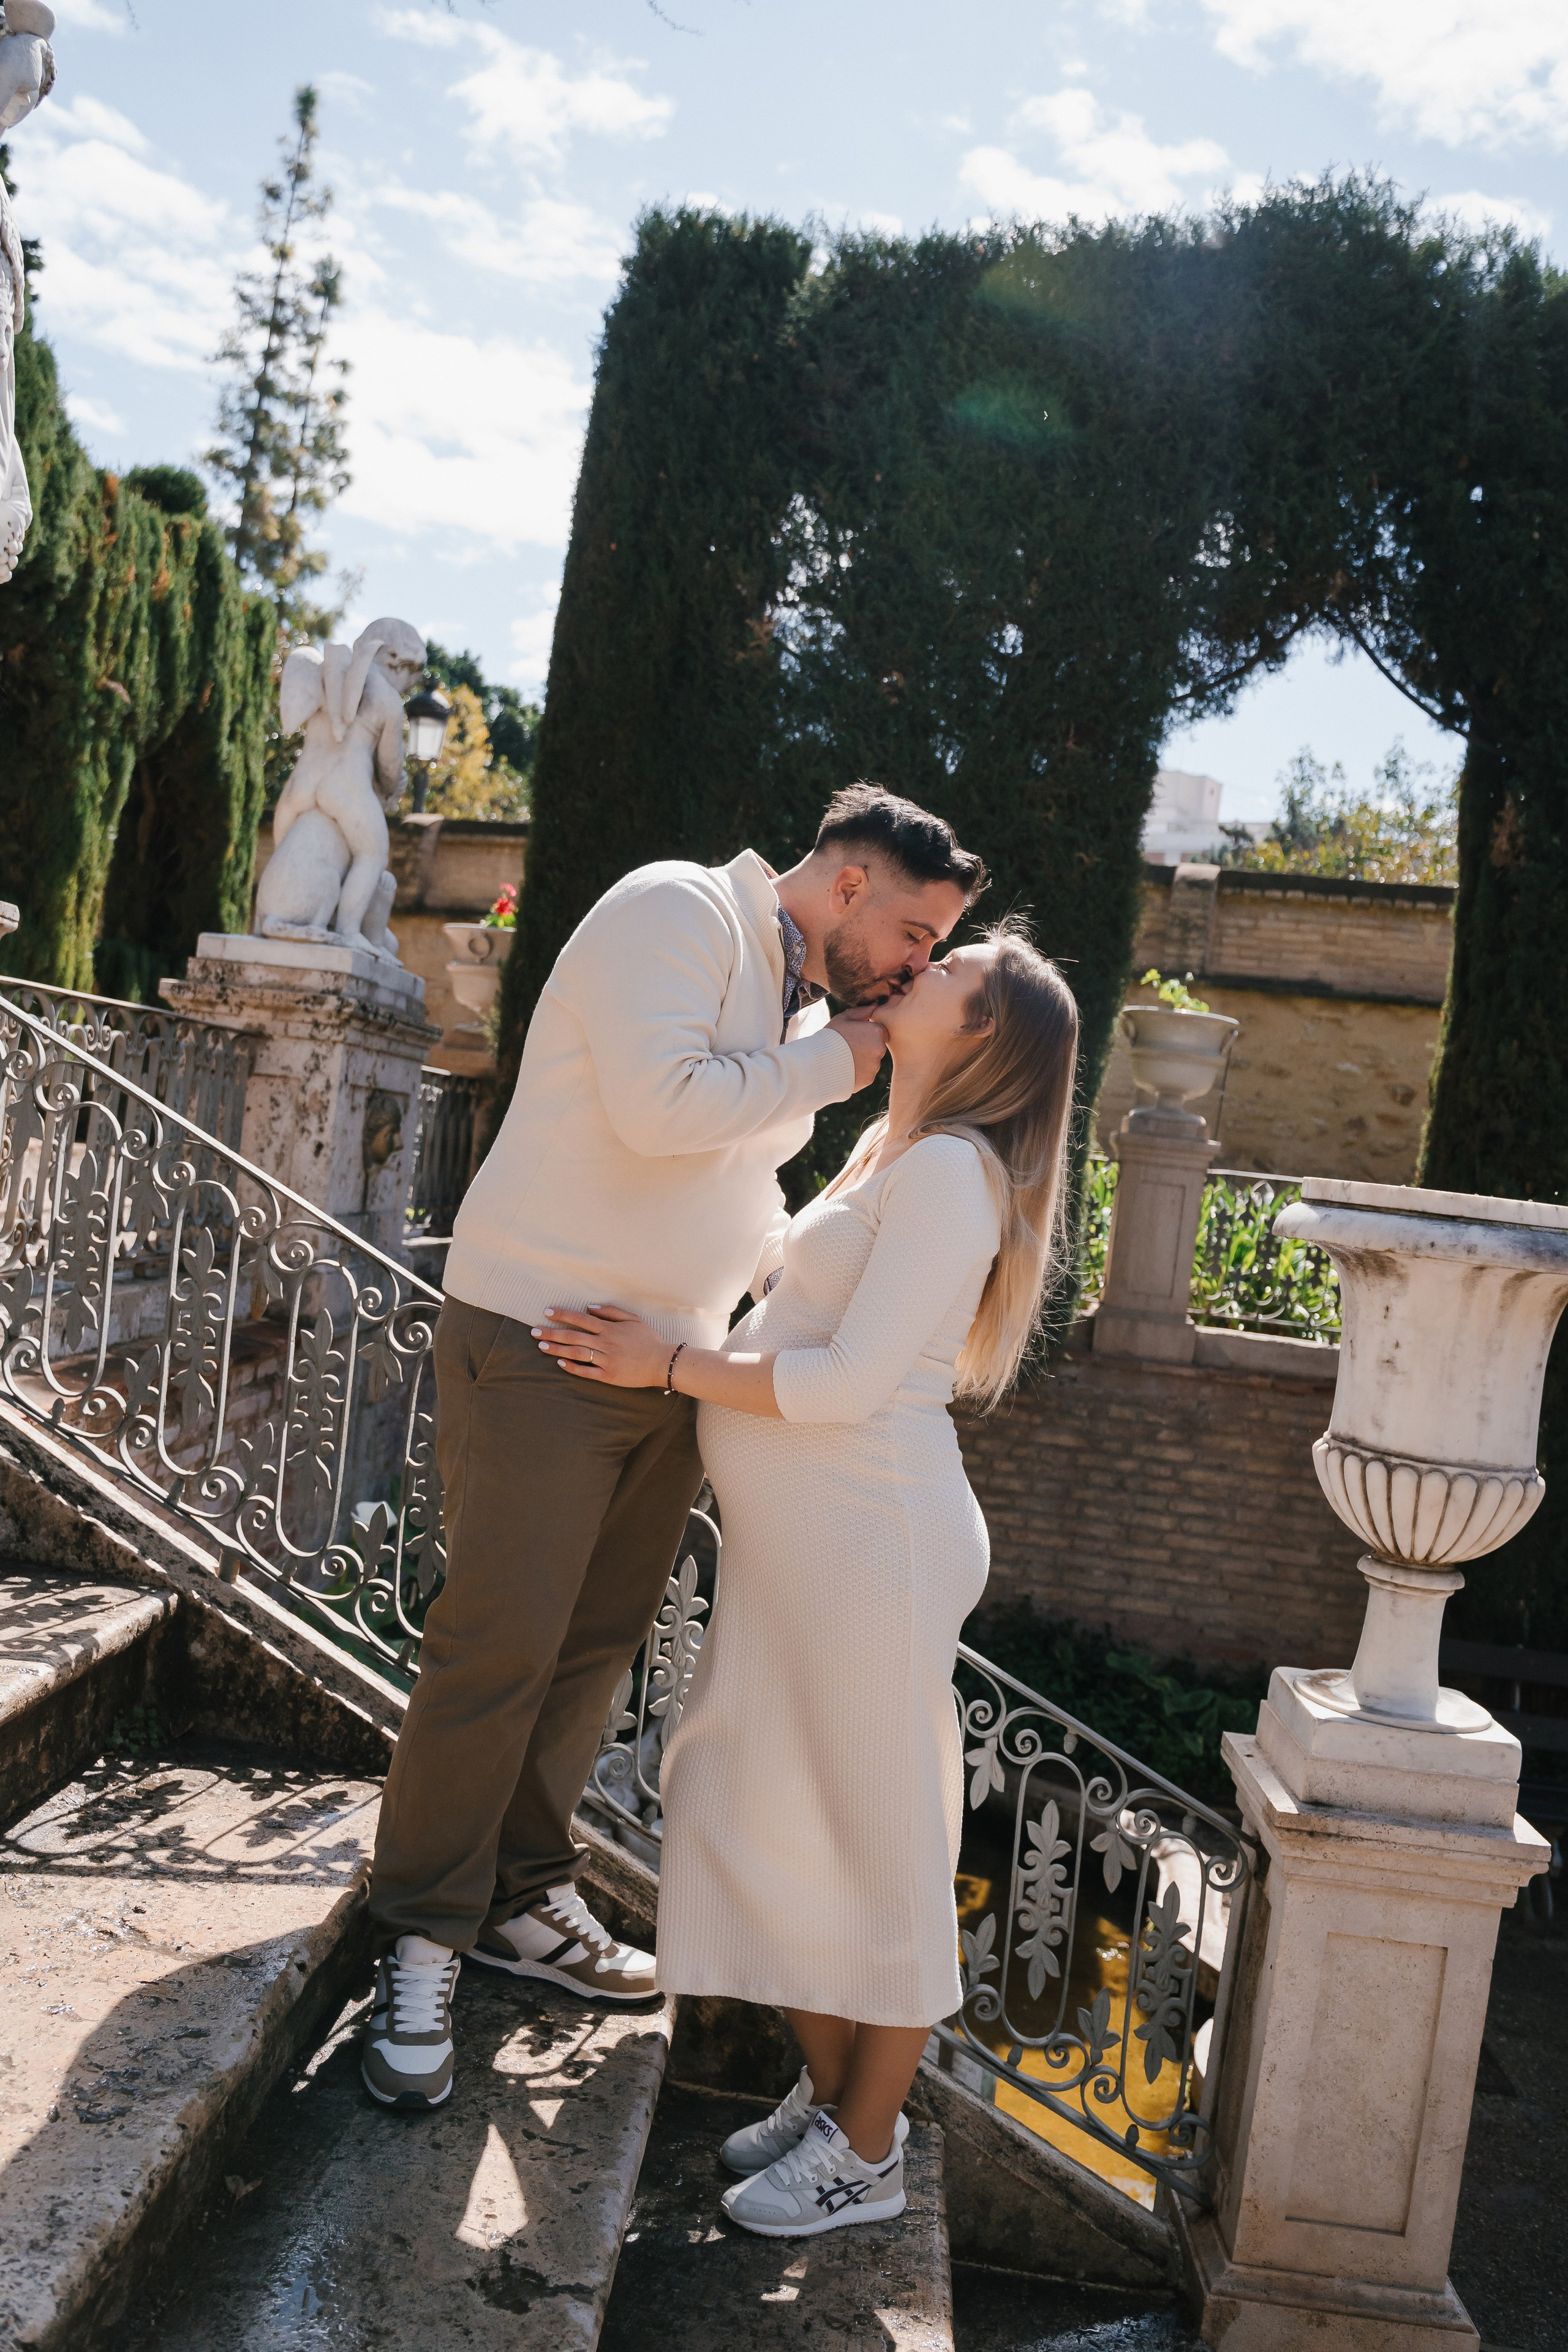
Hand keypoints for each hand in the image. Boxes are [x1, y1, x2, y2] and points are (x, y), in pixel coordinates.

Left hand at [534, 1304, 670, 1386]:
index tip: (547, 1312)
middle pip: (573, 1336)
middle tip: (534, 1331)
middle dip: (552, 1333)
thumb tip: (589, 1308)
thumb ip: (611, 1312)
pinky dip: (572, 1367)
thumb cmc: (648, 1339)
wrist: (662, 1362)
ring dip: (557, 1348)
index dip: (562, 1315)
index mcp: (610, 1328)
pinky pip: (586, 1371)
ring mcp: (606, 1360)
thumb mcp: (633, 1319)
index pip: (581, 1319)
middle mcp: (605, 1343)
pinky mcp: (608, 1376)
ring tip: (541, 1345)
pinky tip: (559, 1362)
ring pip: (576, 1353)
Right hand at [826, 1006, 887, 1090]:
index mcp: (876, 1032)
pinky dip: (859, 1071)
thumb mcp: (844, 1019)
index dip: (868, 1032)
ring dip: (863, 1059)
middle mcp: (880, 1049)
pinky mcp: (869, 1079)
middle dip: (867, 1046)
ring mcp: (875, 1065)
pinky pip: (866, 1073)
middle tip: (849, 1046)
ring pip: (872, 1061)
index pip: (880, 1031)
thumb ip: (861, 1012)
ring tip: (845, 1058)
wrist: (820, 1062)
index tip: (856, 1035)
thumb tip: (873, 1007)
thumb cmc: (831, 1037)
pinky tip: (845, 1068)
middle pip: (877, 1046)